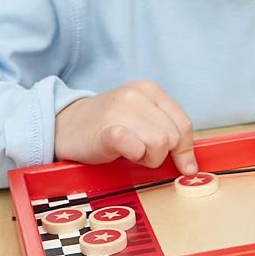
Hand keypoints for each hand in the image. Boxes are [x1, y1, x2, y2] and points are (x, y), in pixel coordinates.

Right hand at [55, 80, 197, 174]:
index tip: (184, 165)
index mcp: (150, 90)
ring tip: (129, 152)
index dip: (185, 149)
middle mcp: (137, 96)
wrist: (64, 125)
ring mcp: (121, 110)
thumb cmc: (106, 125)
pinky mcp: (106, 129)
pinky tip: (123, 152)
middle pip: (172, 137)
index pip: (182, 124)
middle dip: (161, 153)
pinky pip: (134, 147)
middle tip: (140, 152)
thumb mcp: (142, 119)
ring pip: (159, 144)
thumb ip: (166, 132)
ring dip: (146, 157)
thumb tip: (190, 166)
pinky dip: (133, 155)